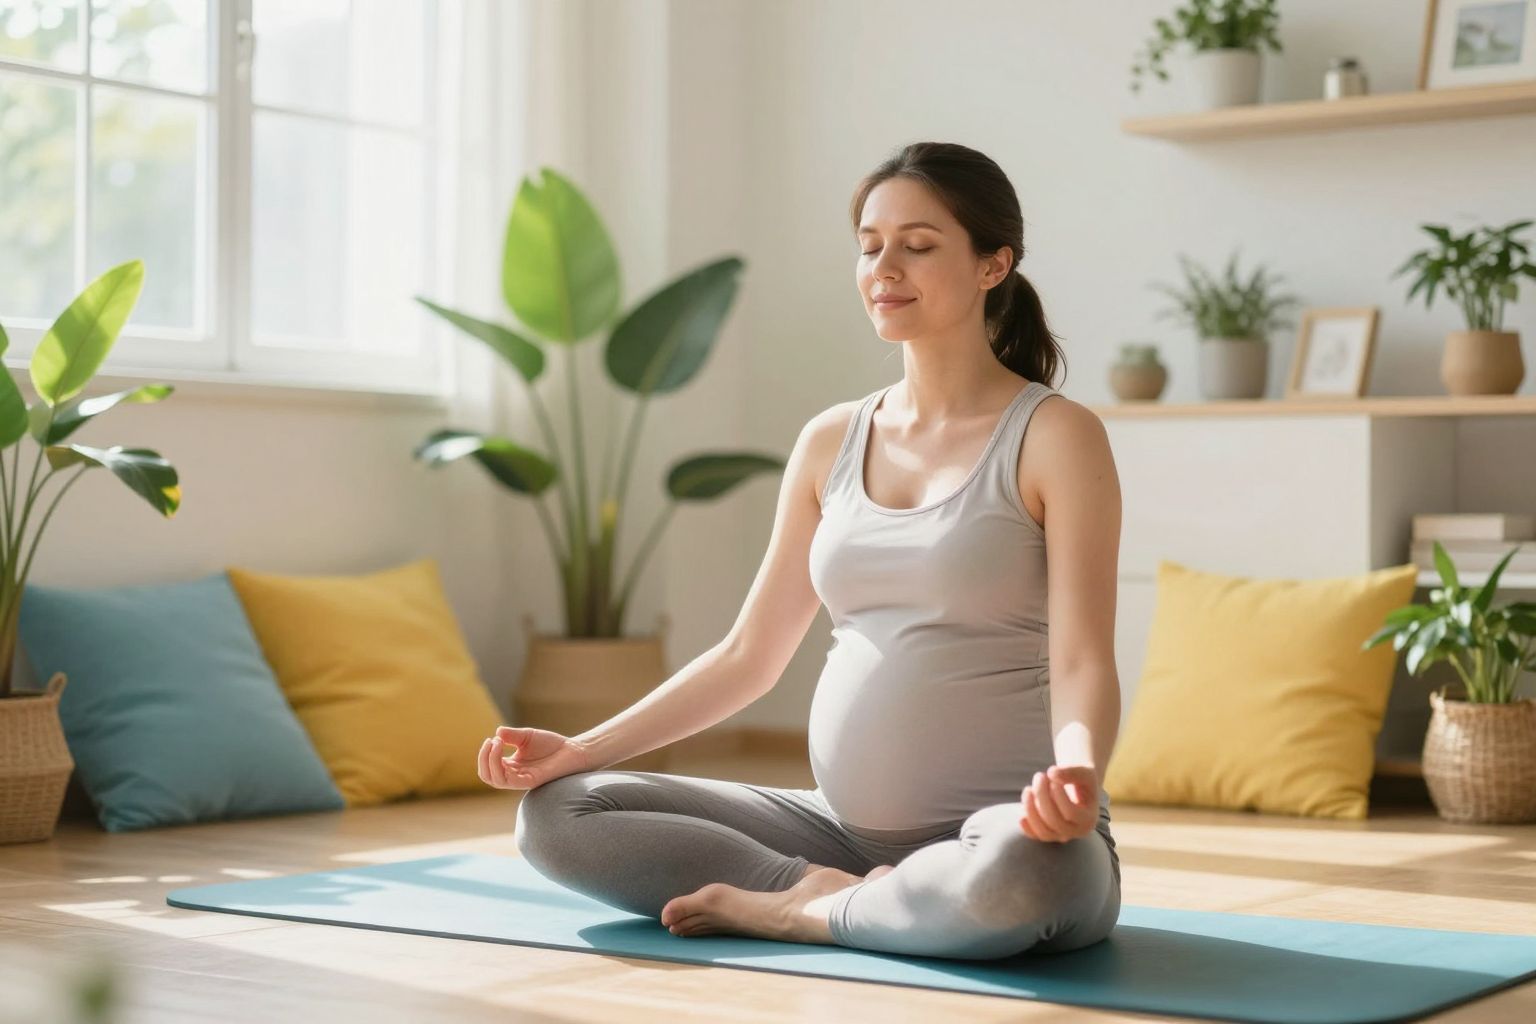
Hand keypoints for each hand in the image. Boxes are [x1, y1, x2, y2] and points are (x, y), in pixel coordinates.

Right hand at [478, 726, 592, 790]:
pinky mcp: (530, 781)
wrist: (572, 750)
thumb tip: (496, 732)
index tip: (491, 738)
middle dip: (483, 758)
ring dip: (490, 761)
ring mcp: (521, 779)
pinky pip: (509, 780)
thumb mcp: (526, 736)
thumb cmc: (551, 744)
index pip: (488, 767)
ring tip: (496, 743)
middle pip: (487, 776)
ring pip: (495, 780)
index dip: (485, 754)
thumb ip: (511, 735)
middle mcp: (514, 775)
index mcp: (511, 766)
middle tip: (490, 741)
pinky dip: (501, 765)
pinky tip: (505, 749)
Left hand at [1019, 765, 1098, 842]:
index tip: (1053, 776)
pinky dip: (1025, 824)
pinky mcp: (1046, 834)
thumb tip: (1051, 773)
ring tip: (1029, 788)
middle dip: (1042, 796)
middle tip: (1039, 776)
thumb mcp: (1084, 772)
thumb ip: (1072, 772)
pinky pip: (1033, 835)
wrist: (1076, 790)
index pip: (1070, 813)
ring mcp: (1060, 836)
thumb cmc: (1081, 781)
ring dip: (1030, 808)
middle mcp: (1075, 832)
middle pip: (1054, 821)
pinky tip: (1023, 809)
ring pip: (1043, 831)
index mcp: (1088, 819)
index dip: (1058, 794)